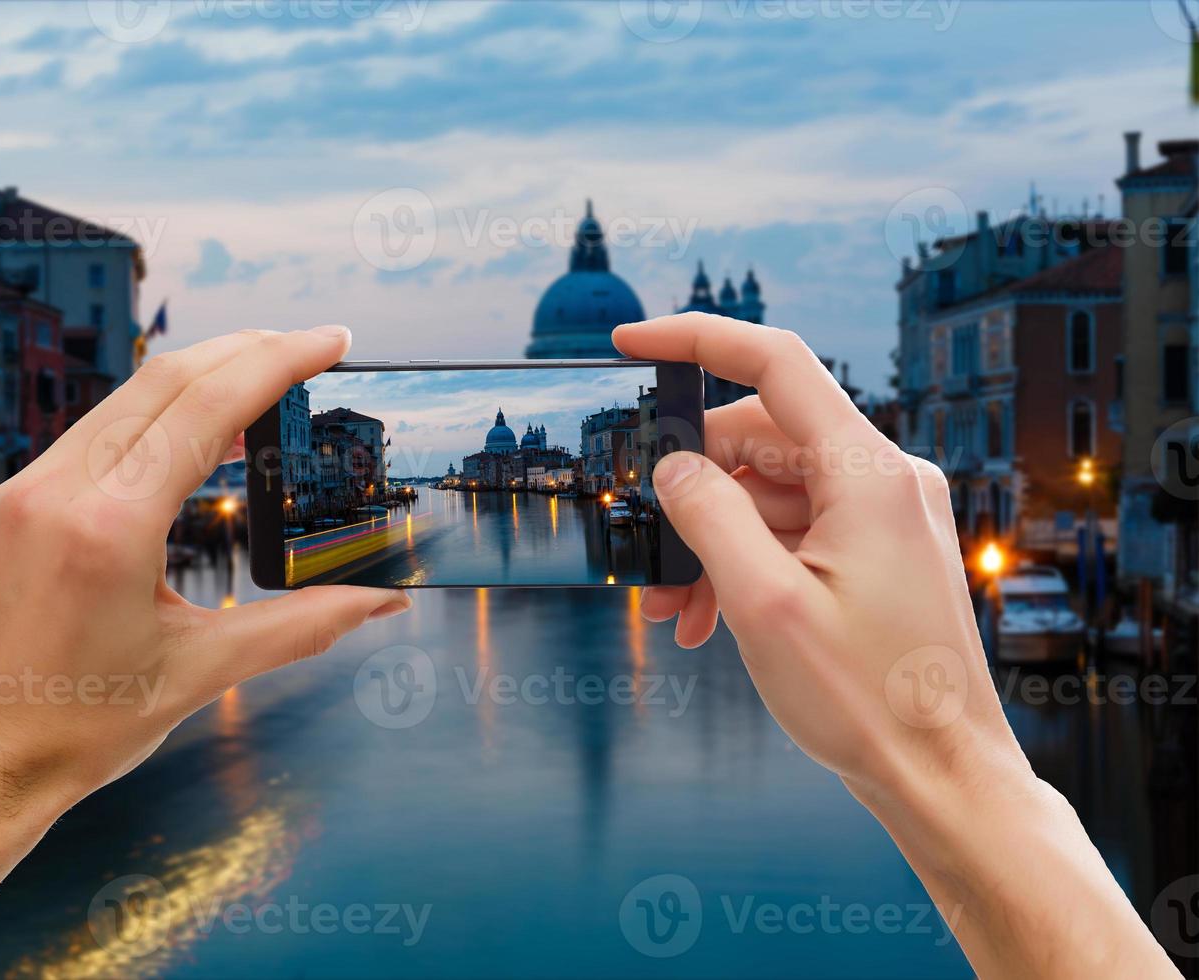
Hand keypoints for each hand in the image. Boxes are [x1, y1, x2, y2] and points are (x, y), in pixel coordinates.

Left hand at [0, 325, 410, 817]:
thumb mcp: (202, 672)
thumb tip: (381, 601)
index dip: (279, 362)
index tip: (333, 340)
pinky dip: (155, 416)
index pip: (207, 409)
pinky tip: (195, 432)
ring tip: (266, 382)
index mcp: (107, 528)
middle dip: (247, 350)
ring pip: (126, 399)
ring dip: (201, 378)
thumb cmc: (79, 730)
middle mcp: (56, 491)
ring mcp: (23, 491)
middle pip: (166, 381)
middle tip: (313, 346)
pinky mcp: (10, 504)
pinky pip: (94, 432)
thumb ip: (302, 626)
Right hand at [614, 313, 1177, 978]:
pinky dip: (745, 561)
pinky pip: (794, 531)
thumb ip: (708, 517)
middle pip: (760, 437)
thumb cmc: (869, 700)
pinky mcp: (878, 553)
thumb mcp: (763, 604)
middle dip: (690, 486)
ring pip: (771, 492)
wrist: (941, 778)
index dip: (697, 339)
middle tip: (641, 546)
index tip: (632, 340)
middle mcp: (885, 481)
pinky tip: (705, 616)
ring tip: (670, 609)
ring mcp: (885, 518)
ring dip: (711, 539)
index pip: (775, 363)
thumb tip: (672, 467)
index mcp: (869, 474)